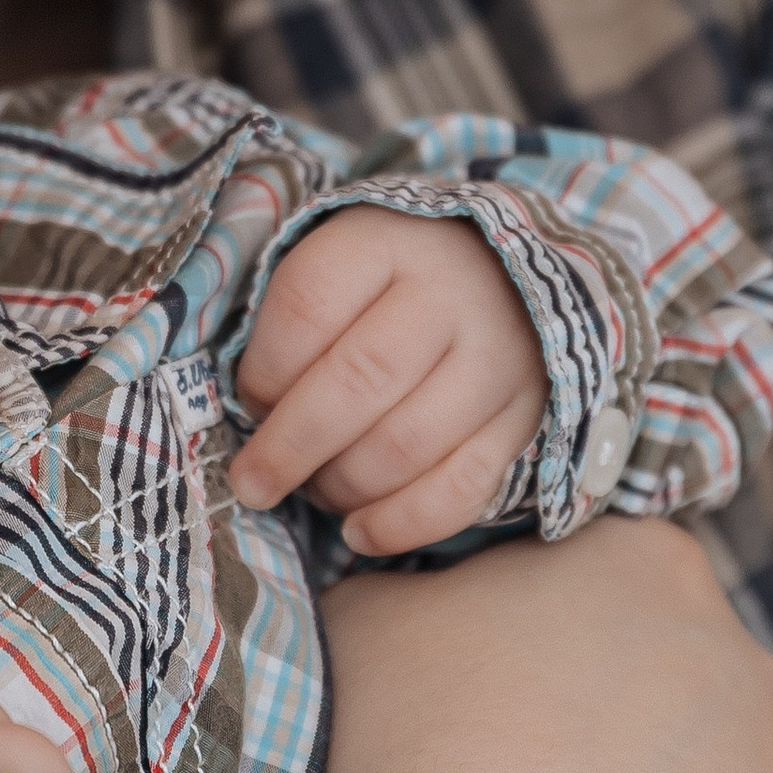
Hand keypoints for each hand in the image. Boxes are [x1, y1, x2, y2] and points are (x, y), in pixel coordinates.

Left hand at [227, 209, 546, 548]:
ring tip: (312, 492)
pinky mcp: (525, 416)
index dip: (264, 370)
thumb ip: (291, 326)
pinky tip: (359, 531)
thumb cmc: (387, 279)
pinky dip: (403, 525)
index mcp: (384, 242)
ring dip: (343, 485)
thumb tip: (256, 418)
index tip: (248, 401)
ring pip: (407, 444)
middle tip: (252, 483)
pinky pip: (463, 488)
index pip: (307, 305)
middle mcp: (448, 293)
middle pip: (358, 381)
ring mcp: (496, 357)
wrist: (502, 273)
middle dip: (290, 447)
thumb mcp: (335, 264)